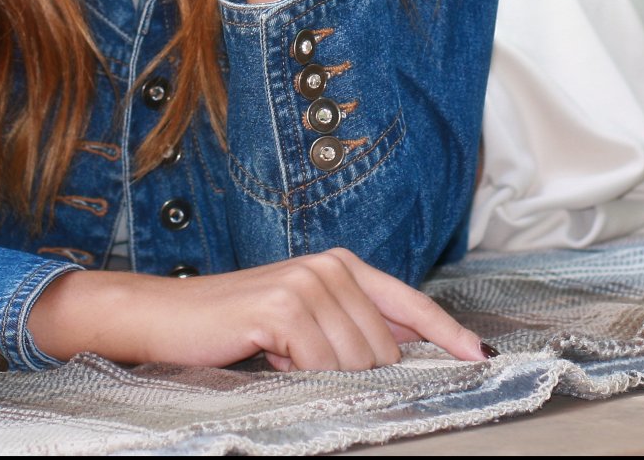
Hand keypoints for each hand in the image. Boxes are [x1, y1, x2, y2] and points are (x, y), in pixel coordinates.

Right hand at [28, 248, 491, 370]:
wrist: (163, 317)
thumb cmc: (231, 326)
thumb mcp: (300, 323)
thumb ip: (349, 329)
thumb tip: (399, 356)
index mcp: (341, 266)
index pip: (411, 303)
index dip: (448, 334)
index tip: (480, 356)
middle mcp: (330, 267)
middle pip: (384, 347)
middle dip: (359, 374)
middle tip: (302, 367)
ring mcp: (308, 283)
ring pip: (355, 362)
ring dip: (322, 377)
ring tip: (280, 361)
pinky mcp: (283, 308)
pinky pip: (321, 366)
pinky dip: (301, 378)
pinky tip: (269, 361)